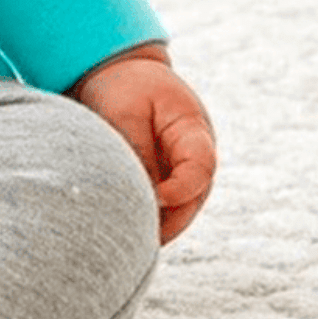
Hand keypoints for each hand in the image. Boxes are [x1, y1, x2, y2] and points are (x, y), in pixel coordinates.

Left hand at [70, 44, 216, 244]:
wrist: (117, 74)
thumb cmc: (122, 87)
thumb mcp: (125, 112)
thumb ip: (135, 150)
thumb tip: (140, 194)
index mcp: (194, 132)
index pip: (201, 169)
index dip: (181, 190)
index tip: (155, 198)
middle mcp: (194, 158)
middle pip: (192, 201)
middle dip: (168, 224)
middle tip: (137, 242)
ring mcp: (180, 172)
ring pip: (176, 212)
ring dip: (154, 227)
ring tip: (123, 244)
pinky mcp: (161, 181)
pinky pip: (157, 210)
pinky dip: (142, 221)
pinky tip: (116, 234)